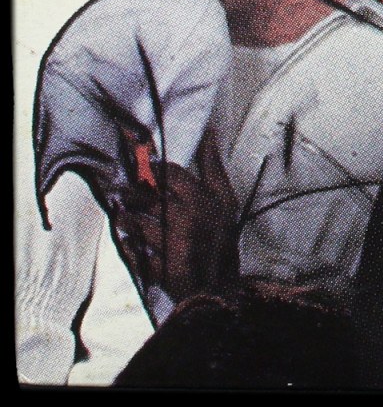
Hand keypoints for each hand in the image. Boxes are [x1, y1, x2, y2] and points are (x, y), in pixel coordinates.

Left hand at [113, 130, 238, 303]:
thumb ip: (213, 167)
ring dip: (126, 220)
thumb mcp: (225, 199)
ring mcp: (171, 244)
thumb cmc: (223, 236)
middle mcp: (185, 219)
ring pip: (138, 225)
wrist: (220, 284)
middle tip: (122, 191)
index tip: (145, 167)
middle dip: (132, 193)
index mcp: (201, 201)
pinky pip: (136, 256)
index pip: (172, 175)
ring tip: (122, 216)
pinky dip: (129, 249)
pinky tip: (126, 243)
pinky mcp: (160, 268)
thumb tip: (208, 133)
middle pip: (149, 198)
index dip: (155, 168)